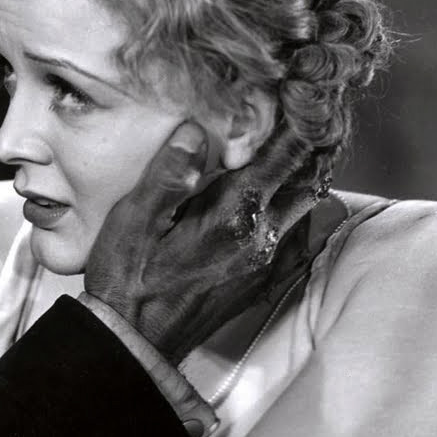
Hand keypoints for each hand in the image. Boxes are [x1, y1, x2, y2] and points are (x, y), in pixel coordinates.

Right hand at [84, 124, 319, 358]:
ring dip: (304, 178)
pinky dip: (299, 213)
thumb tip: (195, 129)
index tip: (304, 93)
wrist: (133, 343)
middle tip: (302, 116)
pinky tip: (279, 203)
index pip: (285, 156)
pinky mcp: (260, 283)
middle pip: (309, 179)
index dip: (300, 121)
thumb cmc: (127, 281)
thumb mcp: (133, 219)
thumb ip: (168, 173)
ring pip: (308, 209)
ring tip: (290, 152)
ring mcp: (265, 264)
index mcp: (232, 215)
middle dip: (309, 145)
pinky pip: (299, 240)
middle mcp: (260, 239)